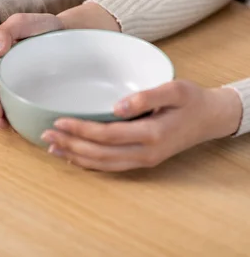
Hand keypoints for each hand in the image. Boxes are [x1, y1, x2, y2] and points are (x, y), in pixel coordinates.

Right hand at [0, 13, 64, 127]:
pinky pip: (20, 109)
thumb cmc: (44, 28)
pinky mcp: (31, 96)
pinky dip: (16, 119)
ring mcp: (17, 87)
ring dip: (0, 115)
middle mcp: (3, 75)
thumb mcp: (23, 22)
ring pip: (2, 104)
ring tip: (4, 124)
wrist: (70, 35)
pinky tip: (18, 126)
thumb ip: (6, 32)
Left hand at [41, 81, 242, 171]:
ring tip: (51, 146)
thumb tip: (117, 106)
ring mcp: (143, 160)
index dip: (80, 130)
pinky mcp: (142, 161)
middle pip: (99, 153)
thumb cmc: (191, 100)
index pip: (106, 135)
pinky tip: (72, 157)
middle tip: (46, 134)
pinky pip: (110, 166)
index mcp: (151, 134)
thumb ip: (146, 96)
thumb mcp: (175, 90)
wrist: (210, 118)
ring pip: (102, 164)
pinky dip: (88, 164)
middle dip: (70, 145)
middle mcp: (145, 153)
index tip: (58, 120)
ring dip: (74, 156)